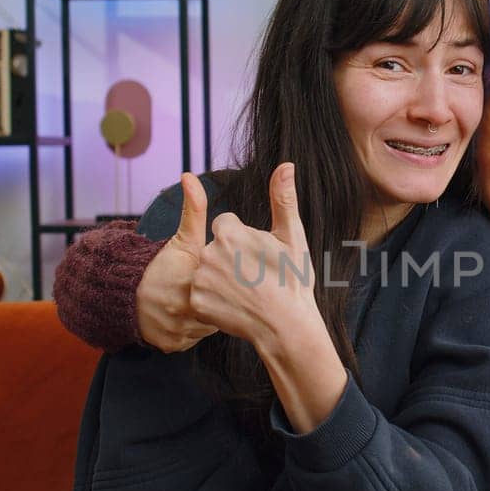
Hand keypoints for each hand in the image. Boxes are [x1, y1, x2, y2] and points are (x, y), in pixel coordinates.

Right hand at [135, 173, 219, 352]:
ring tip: (205, 304)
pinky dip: (195, 331)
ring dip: (211, 318)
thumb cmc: (161, 265)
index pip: (226, 288)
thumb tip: (189, 176)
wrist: (126, 295)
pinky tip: (190, 318)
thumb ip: (193, 210)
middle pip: (221, 309)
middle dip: (222, 302)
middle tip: (220, 293)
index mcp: (191, 280)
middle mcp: (183, 307)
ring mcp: (177, 329)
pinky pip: (196, 340)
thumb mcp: (181, 239)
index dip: (228, 283)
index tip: (229, 279)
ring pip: (211, 326)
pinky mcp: (172, 345)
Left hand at [189, 163, 318, 350]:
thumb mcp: (291, 237)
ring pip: (207, 270)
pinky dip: (213, 301)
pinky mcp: (196, 303)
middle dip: (230, 259)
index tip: (259, 258)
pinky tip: (233, 306)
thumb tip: (286, 165)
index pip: (226, 226)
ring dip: (220, 279)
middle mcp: (209, 253)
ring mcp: (200, 280)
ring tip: (245, 292)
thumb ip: (283, 199)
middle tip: (255, 277)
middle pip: (215, 248)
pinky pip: (201, 295)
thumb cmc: (293, 280)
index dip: (243, 241)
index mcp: (229, 232)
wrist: (286, 326)